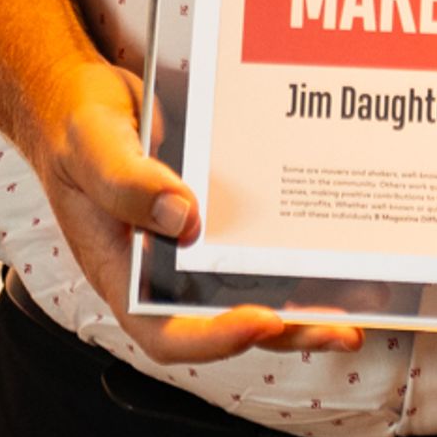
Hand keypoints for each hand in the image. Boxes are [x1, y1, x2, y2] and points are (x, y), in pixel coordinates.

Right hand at [26, 59, 363, 368]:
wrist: (77, 97)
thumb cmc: (74, 126)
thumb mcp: (91, 146)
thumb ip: (126, 181)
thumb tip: (183, 217)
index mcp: (124, 274)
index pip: (169, 331)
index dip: (217, 339)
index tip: (262, 318)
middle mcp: (163, 272)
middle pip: (226, 321)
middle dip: (287, 329)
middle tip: (341, 330)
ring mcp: (192, 247)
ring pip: (251, 288)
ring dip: (304, 301)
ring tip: (361, 300)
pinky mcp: (214, 216)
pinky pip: (256, 243)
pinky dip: (296, 250)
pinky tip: (336, 243)